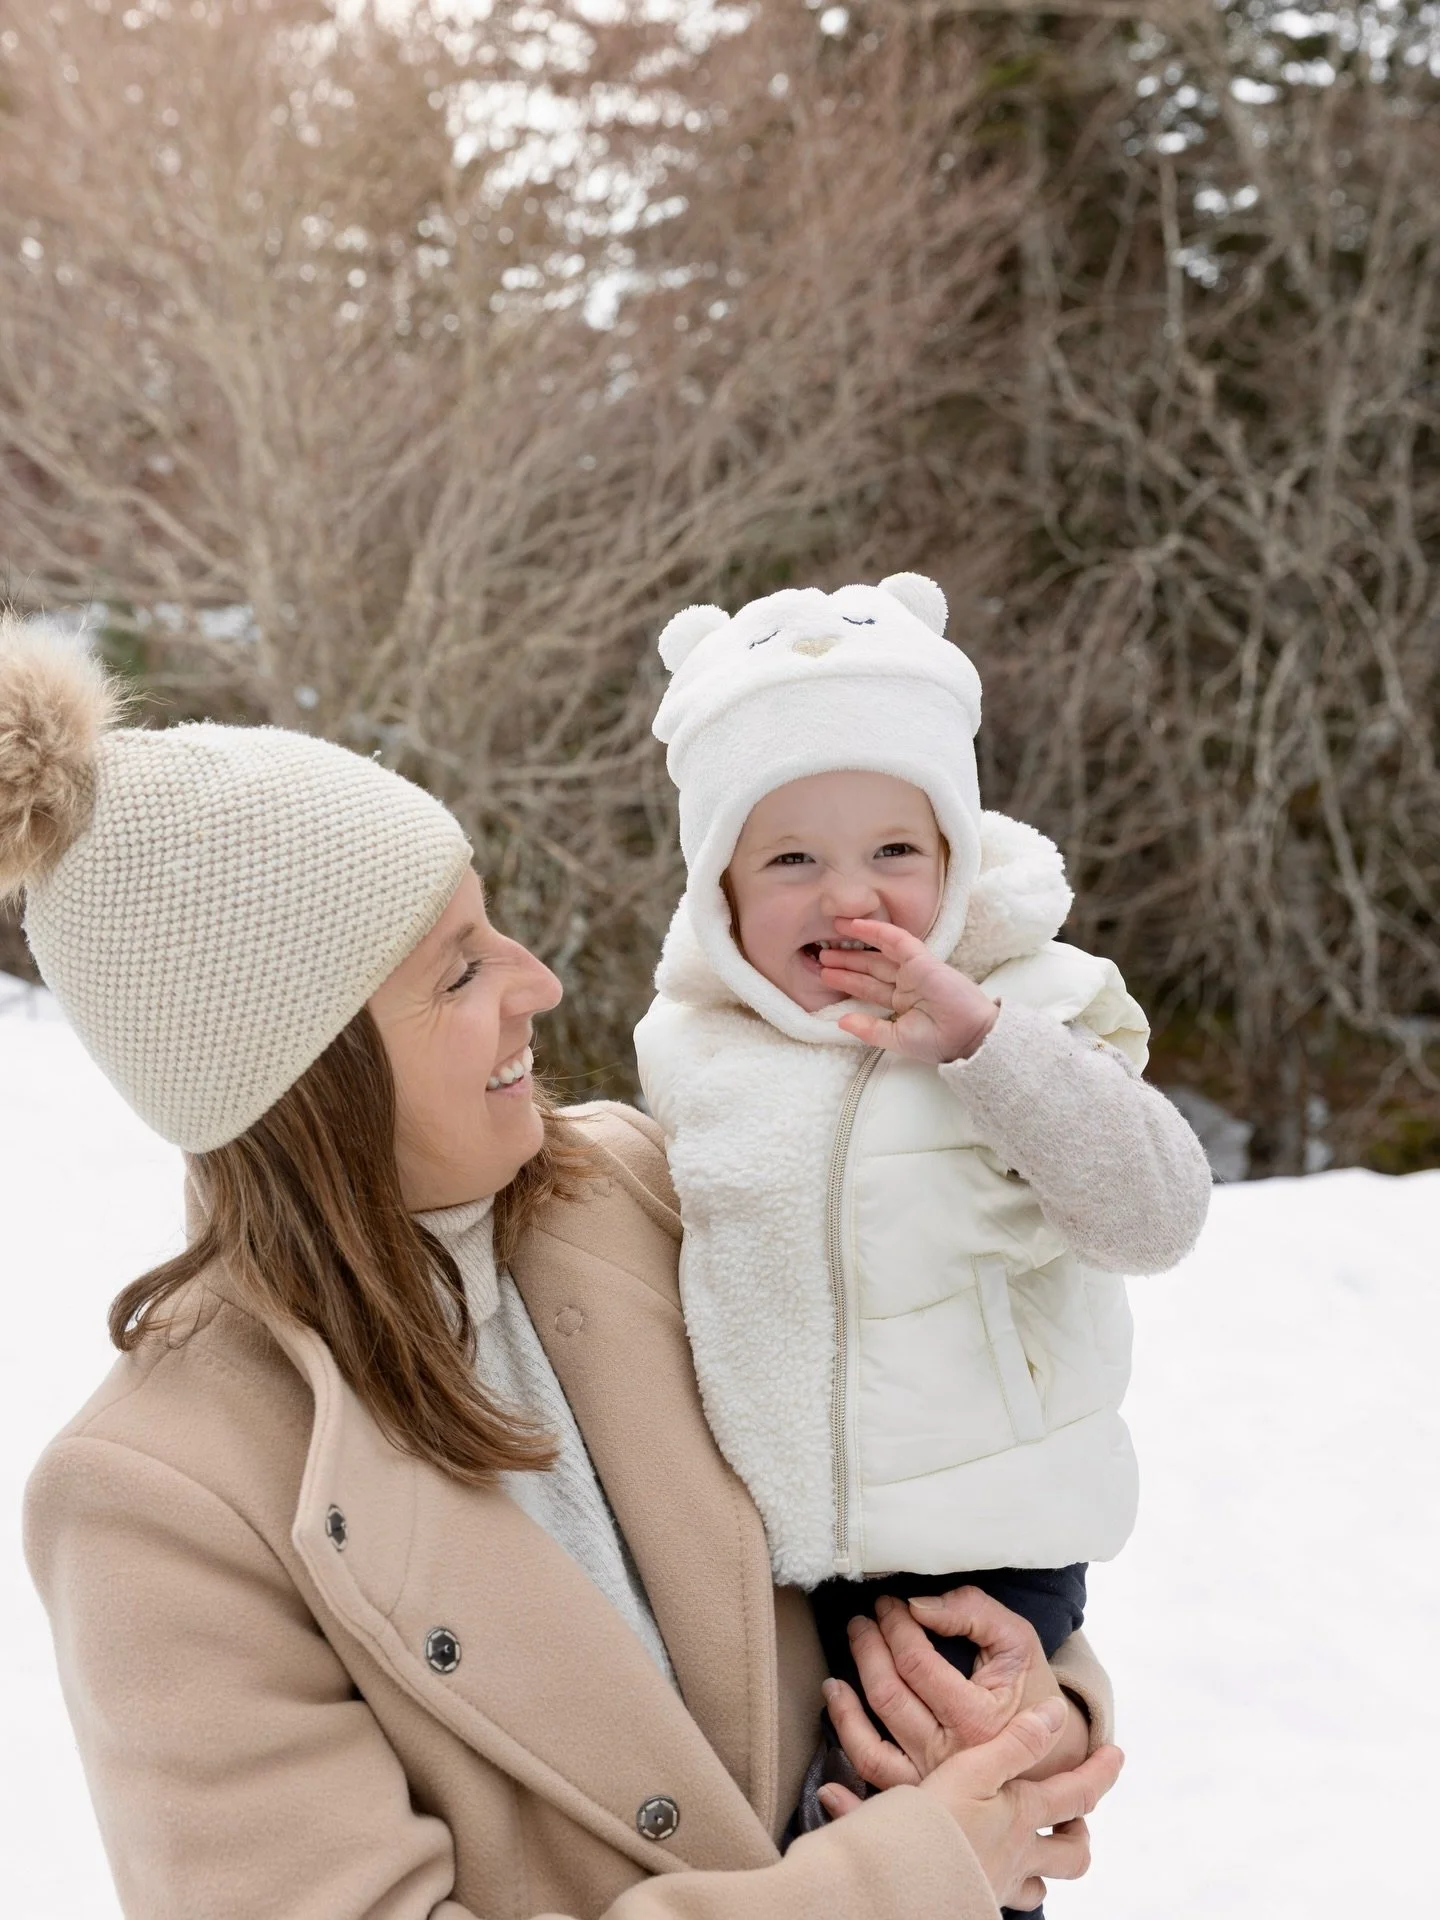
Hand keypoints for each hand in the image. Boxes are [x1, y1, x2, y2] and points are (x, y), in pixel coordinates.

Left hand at [818, 919, 997, 1062]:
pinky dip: (876, 930)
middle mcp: (906, 984)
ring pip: (878, 954)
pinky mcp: (922, 959)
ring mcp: (914, 970)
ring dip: (854, 945)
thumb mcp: (897, 1039)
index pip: (868, 988)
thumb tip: (840, 1022)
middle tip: (820, 955)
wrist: (969, 1036)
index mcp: (902, 1003)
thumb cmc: (939, 1042)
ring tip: (829, 937)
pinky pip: (896, 940)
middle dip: (845, 961)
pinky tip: (855, 924)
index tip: (825, 975)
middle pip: (869, 969)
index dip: (846, 981)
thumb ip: (869, 1030)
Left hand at [822, 1587, 1086, 1789]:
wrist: (1049, 1754)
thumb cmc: (1029, 1691)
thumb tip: (918, 1605)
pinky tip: (836, 1716)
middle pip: (889, 1697)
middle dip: (868, 1649)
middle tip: (861, 1622)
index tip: (888, 1603)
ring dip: (844, 1705)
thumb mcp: (1017, 1642)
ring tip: (836, 1674)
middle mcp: (952, 1760)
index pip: (917, 1665)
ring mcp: (932, 1785)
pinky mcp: (919, 1799)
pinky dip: (845, 1754)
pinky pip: (870, 1783)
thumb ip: (972, 1612)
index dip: (895, 1626)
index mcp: (980, 1720)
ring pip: (869, 1746)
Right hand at [822, 1695, 1122, 1912]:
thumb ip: (1018, 1742)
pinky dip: (1009, 1886)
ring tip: (1037, 1848)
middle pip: (1071, 1854)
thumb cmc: (937, 1821)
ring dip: (1046, 1867)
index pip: (1078, 1794)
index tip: (1117, 1754)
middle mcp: (1019, 1854)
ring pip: (1040, 1884)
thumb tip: (1059, 1712)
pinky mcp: (974, 1900)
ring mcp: (998, 1882)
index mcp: (1022, 1815)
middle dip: (1079, 1835)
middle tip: (1075, 1818)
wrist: (905, 1881)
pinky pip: (1006, 1899)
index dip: (1101, 1773)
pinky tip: (991, 1871)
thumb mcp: (975, 1768)